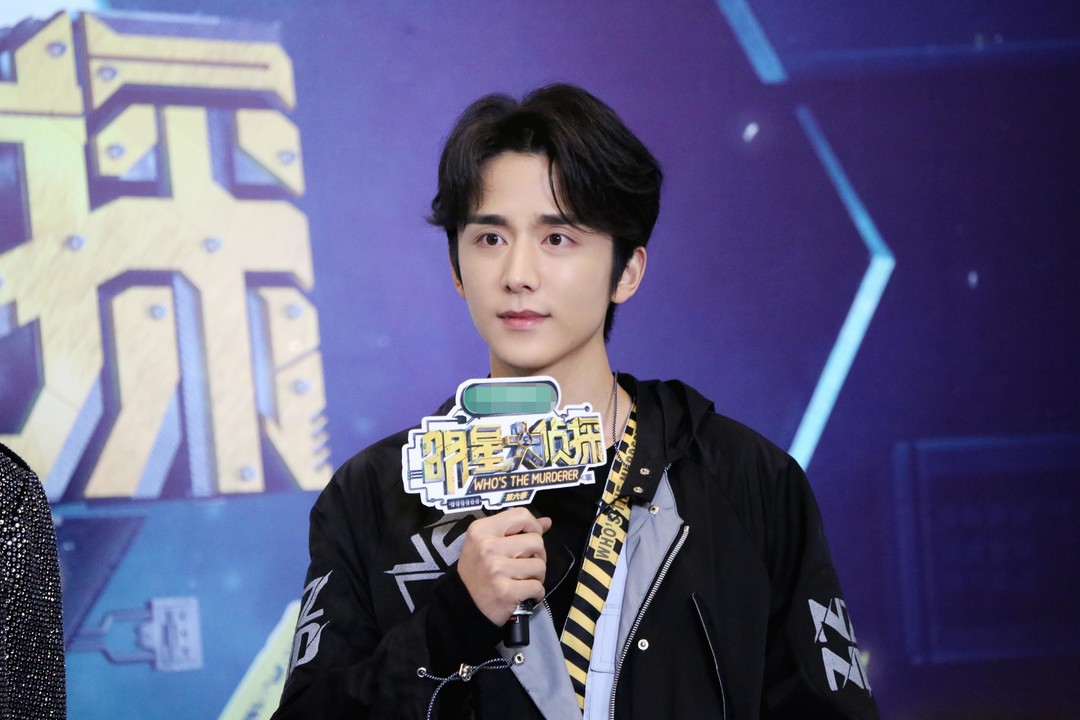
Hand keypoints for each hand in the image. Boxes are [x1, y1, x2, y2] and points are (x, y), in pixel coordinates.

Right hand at [457, 507, 551, 625]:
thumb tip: (547, 522)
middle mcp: (487, 547)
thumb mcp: (488, 542)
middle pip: (536, 541)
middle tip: (525, 564)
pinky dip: (535, 592)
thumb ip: (517, 529)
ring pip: (540, 565)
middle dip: (537, 555)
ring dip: (537, 576)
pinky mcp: (505, 591)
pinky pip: (537, 587)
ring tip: (523, 580)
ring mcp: (496, 569)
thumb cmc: (478, 570)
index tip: (530, 539)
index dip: (533, 527)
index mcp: (482, 530)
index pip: (521, 515)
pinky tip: (523, 593)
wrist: (464, 604)